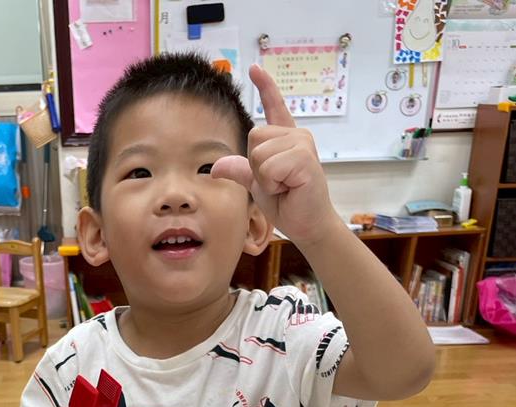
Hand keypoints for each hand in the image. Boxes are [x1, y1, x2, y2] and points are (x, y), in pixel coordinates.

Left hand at [212, 65, 337, 247]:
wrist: (306, 224)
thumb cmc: (287, 203)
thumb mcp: (256, 185)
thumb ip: (240, 170)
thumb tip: (215, 167)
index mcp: (285, 139)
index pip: (274, 106)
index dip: (265, 86)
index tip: (254, 68)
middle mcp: (295, 136)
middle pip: (254, 137)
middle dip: (256, 166)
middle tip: (277, 182)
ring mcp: (302, 144)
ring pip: (259, 153)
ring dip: (265, 177)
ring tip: (284, 185)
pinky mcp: (305, 158)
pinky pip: (270, 166)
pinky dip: (273, 183)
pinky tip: (290, 187)